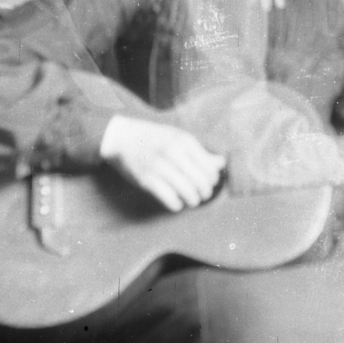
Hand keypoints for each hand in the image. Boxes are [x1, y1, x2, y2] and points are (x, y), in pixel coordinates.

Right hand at [100, 115, 224, 212]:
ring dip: (193, 200)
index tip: (208, 183)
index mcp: (184, 141)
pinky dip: (177, 205)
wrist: (121, 137)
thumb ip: (200, 152)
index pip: (210, 168)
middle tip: (201, 194)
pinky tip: (176, 202)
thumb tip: (221, 163)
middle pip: (201, 183)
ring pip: (188, 193)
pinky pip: (170, 200)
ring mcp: (159, 167)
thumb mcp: (178, 138)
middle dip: (205, 193)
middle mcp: (173, 153)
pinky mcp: (146, 180)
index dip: (212, 180)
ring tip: (191, 200)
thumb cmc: (154, 138)